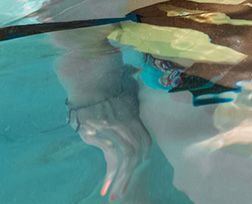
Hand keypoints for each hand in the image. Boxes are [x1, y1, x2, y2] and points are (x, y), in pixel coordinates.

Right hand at [68, 76, 149, 199]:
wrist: (91, 76)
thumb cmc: (109, 80)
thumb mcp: (128, 89)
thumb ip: (135, 98)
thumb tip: (140, 85)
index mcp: (135, 116)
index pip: (143, 141)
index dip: (142, 155)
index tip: (139, 167)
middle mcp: (127, 125)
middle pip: (136, 152)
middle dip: (131, 173)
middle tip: (126, 192)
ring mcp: (112, 130)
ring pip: (124, 158)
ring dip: (120, 179)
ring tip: (115, 196)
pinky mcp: (97, 135)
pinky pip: (109, 157)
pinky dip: (110, 173)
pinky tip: (106, 186)